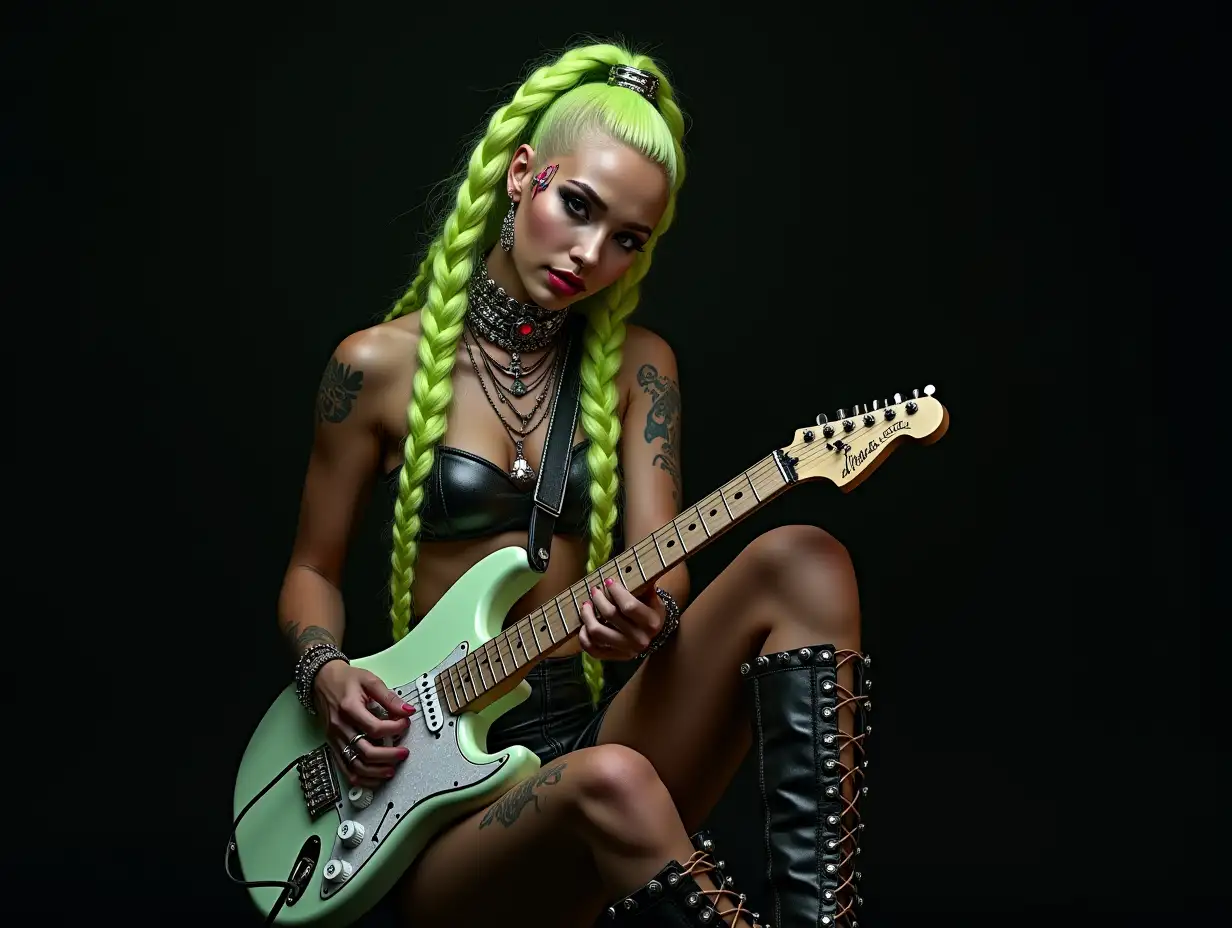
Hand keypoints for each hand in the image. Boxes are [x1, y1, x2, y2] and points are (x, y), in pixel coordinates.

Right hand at [312, 661, 414, 788]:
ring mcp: (335, 738)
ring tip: (391, 770)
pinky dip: (360, 778)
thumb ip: (389, 697)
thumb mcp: (370, 681)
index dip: (395, 729)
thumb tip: (408, 710)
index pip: (375, 728)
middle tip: (403, 753)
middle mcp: (340, 726)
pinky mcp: (333, 745)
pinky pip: (344, 768)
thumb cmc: (345, 680)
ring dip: (375, 772)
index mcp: (349, 708)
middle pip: (366, 751)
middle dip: (389, 756)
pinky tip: (373, 778)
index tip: (404, 724)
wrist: (322, 679)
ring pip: (355, 765)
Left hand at [579, 578, 664, 660]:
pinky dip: (584, 637)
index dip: (615, 591)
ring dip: (587, 616)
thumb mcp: (652, 597)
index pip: (629, 606)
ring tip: (586, 605)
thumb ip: (644, 584)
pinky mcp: (614, 658)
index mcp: (651, 623)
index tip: (608, 581)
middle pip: (610, 616)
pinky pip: (592, 650)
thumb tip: (633, 567)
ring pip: (597, 632)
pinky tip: (584, 625)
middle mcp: (640, 640)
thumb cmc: (650, 609)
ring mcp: (627, 651)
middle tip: (594, 590)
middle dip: (598, 599)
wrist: (654, 633)